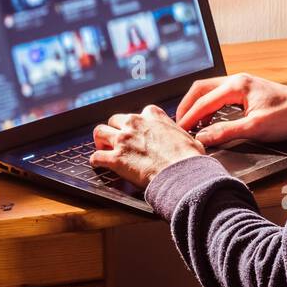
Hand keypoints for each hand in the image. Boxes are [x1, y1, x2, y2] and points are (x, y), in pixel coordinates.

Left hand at [89, 105, 204, 188]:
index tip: (139, 132)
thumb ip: (179, 136)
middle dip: (115, 129)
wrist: (182, 173)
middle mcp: (135, 123)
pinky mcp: (116, 159)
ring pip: (99, 132)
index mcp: (153, 115)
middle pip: (115, 120)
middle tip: (118, 141)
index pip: (139, 113)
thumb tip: (189, 142)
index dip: (138, 124)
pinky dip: (96, 161)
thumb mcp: (188, 137)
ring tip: (104, 148)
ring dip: (101, 141)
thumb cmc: (189, 158)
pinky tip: (99, 164)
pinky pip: (96, 157)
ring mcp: (123, 140)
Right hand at [175, 73, 286, 147]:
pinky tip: (208, 119)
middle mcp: (237, 79)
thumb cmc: (286, 116)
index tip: (179, 131)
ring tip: (190, 123)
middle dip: (188, 106)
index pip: (204, 101)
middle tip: (179, 125)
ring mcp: (242, 82)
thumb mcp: (255, 127)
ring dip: (197, 105)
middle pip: (201, 89)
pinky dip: (208, 105)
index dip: (189, 117)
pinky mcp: (246, 89)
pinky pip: (219, 93)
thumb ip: (226, 131)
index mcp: (237, 85)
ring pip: (209, 90)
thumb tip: (203, 137)